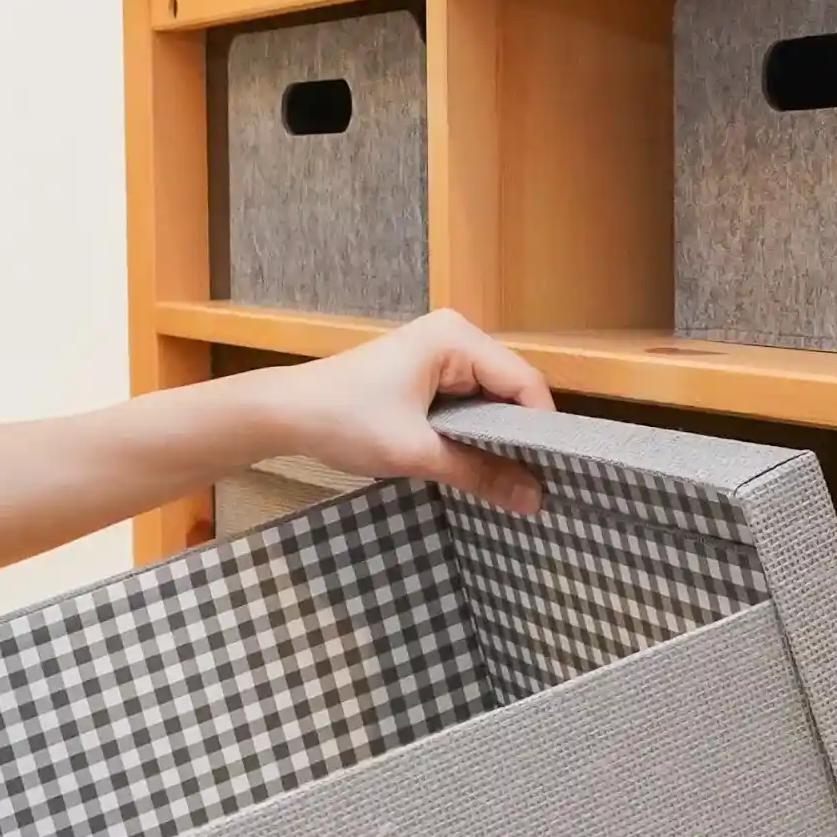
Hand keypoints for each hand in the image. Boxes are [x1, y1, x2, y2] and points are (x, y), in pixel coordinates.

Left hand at [248, 309, 556, 513]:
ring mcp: (439, 353)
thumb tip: (535, 501)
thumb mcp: (416, 452)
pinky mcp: (425, 372)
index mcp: (456, 338)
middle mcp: (454, 335)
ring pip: (490, 399)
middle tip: (537, 485)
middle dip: (521, 436)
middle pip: (511, 389)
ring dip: (497, 438)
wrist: (283, 414)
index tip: (553, 476)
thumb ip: (479, 473)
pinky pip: (467, 402)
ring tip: (513, 480)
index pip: (524, 383)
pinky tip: (477, 464)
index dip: (542, 430)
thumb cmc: (344, 421)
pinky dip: (473, 433)